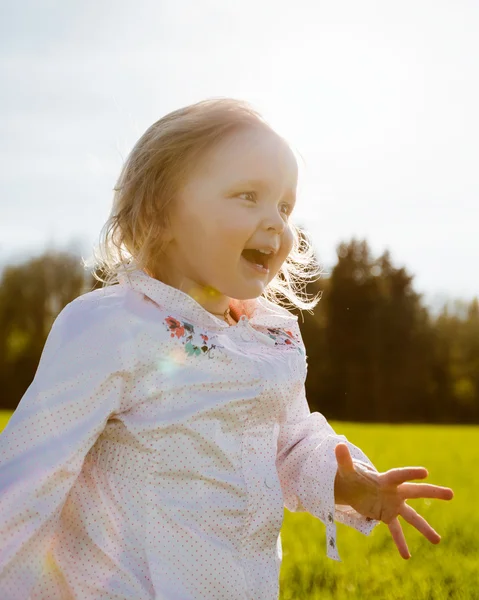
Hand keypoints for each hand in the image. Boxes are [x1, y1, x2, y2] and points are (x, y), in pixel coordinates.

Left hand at [334, 442, 453, 558]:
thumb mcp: (346, 470)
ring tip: (437, 540)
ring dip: (424, 527)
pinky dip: (400, 542)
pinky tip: (406, 555)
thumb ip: (344, 460)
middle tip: (451, 494)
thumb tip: (338, 446)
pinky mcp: (386, 515)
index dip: (411, 473)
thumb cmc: (350, 475)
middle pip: (416, 491)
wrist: (350, 488)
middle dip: (433, 492)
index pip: (400, 475)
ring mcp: (392, 504)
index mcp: (385, 478)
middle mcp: (393, 491)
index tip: (425, 472)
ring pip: (412, 516)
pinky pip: (396, 530)